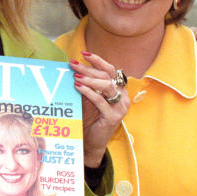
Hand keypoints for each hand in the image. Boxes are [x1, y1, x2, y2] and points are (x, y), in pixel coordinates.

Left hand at [71, 52, 128, 166]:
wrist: (92, 142)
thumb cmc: (90, 118)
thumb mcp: (88, 98)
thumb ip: (86, 84)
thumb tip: (73, 68)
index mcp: (119, 89)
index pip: (110, 70)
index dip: (98, 60)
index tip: (83, 53)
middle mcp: (123, 97)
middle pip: (107, 76)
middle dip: (88, 68)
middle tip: (73, 64)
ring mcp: (120, 107)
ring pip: (107, 86)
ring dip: (90, 79)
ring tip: (75, 76)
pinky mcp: (114, 117)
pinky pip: (101, 101)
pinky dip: (89, 92)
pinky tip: (78, 87)